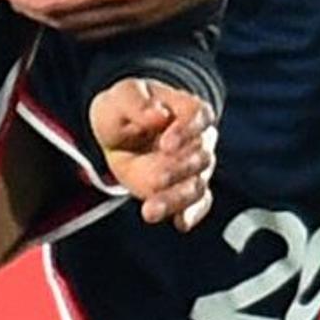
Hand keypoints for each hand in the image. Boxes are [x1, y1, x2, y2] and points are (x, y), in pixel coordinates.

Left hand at [91, 78, 215, 229]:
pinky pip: (198, 204)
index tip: (166, 144)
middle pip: (201, 156)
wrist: (118, 132)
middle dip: (179, 170)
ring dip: (177, 199)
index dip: (187, 131)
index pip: (199, 117)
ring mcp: (195, 167)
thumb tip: (158, 114)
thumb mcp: (122, 96)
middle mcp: (199, 138)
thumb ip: (137, 101)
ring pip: (197, 185)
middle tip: (156, 179)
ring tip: (151, 210)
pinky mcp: (185, 189)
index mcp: (188, 109)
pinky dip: (192, 215)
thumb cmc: (125, 109)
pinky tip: (180, 223)